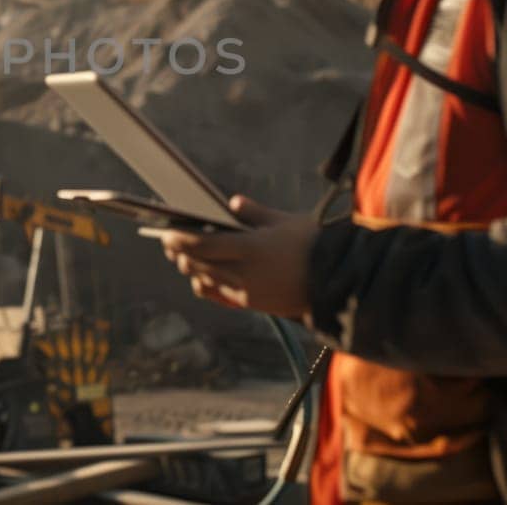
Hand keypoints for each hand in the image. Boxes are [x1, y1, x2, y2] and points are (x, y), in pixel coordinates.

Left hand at [158, 195, 318, 317]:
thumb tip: (232, 202)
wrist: (340, 280)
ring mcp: (248, 292)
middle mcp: (245, 273)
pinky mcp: (253, 304)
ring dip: (191, 268)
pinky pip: (220, 294)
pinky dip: (208, 283)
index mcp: (251, 248)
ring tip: (182, 256)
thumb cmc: (314, 243)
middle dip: (179, 253)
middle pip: (198, 264)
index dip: (179, 239)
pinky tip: (204, 273)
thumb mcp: (284, 221)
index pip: (202, 245)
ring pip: (205, 281)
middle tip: (167, 241)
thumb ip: (254, 212)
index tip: (167, 232)